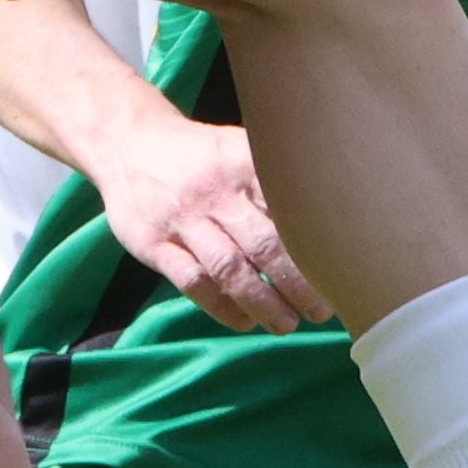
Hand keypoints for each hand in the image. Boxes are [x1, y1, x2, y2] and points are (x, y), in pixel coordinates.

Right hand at [86, 114, 323, 330]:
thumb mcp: (238, 148)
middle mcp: (214, 190)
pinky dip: (221, 307)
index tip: (339, 271)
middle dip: (297, 283)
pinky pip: (192, 282)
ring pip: (228, 269)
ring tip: (287, 325)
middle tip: (321, 311)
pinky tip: (244, 321)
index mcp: (242, 162)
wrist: (128, 143)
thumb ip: (274, 181)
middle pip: (263, 244)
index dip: (315, 244)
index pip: (287, 208)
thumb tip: (328, 221)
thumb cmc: (201, 154)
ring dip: (262, 303)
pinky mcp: (153, 243)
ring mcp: (181, 218)